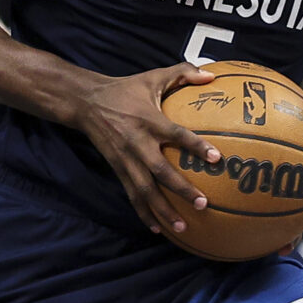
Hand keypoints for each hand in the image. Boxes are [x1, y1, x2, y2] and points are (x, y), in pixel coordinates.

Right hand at [67, 63, 221, 236]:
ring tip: (182, 227)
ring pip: (145, 190)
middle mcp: (138, 143)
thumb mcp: (153, 77)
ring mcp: (126, 160)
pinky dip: (144, 214)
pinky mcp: (118, 169)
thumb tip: (212, 75)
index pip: (176, 134)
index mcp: (149, 120)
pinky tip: (158, 229)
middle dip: (181, 189)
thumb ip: (183, 73)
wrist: (86, 103)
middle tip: (202, 203)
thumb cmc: (126, 89)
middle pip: (160, 171)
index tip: (216, 158)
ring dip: (163, 210)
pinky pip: (132, 195)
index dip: (195, 146)